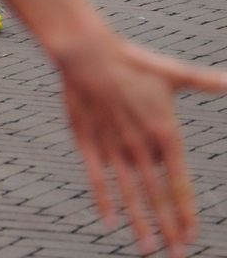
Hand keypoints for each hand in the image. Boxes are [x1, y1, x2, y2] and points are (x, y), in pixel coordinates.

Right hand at [56, 33, 226, 254]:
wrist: (86, 52)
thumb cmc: (132, 61)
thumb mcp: (173, 73)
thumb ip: (205, 82)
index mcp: (164, 134)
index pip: (179, 183)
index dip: (186, 212)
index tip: (193, 235)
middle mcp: (140, 147)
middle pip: (156, 197)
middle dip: (168, 228)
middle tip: (176, 254)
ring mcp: (112, 147)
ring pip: (129, 194)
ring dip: (140, 223)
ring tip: (148, 248)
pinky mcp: (88, 142)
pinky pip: (98, 178)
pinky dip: (104, 201)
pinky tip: (110, 222)